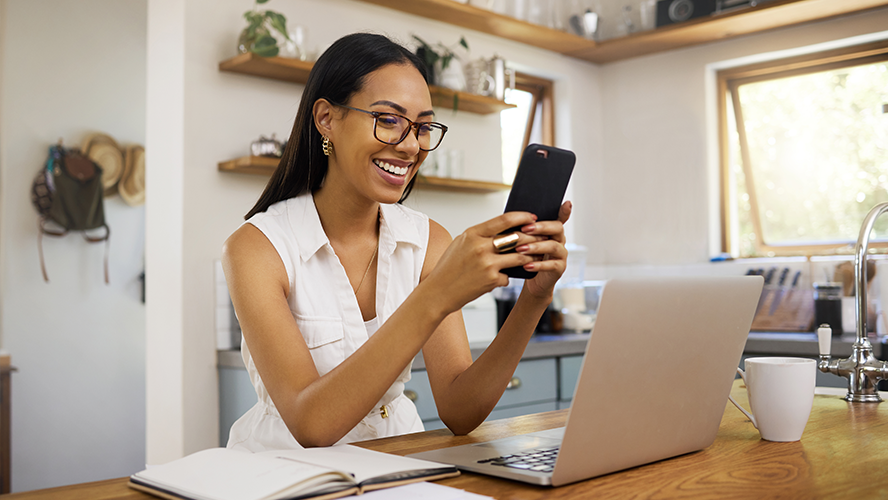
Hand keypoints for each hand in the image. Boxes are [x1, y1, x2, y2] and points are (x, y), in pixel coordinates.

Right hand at [425, 211, 541, 314]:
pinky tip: (500, 279)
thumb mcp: (461, 244)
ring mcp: (487, 264)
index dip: (522, 217)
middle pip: (516, 238)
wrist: (438, 291)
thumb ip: (480, 235)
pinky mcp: (492, 280)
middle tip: (541, 238)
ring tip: (533, 257)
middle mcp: (481, 247)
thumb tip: (502, 229)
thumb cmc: (448, 267)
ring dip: (528, 257)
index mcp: (473, 234)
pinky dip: (506, 277)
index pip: (504, 220)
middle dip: (532, 237)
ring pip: (519, 257)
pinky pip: (508, 276)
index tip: (531, 218)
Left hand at [516, 201, 571, 298]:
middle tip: (525, 229)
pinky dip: (539, 264)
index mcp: (551, 231)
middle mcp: (559, 240)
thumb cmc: (526, 259)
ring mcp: (561, 254)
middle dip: (541, 227)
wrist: (531, 282)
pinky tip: (527, 265)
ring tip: (521, 249)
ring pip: (553, 246)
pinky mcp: (559, 268)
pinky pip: (552, 265)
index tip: (566, 203)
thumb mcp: (523, 242)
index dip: (565, 211)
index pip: (560, 218)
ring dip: (536, 246)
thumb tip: (508, 220)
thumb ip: (523, 231)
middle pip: (557, 228)